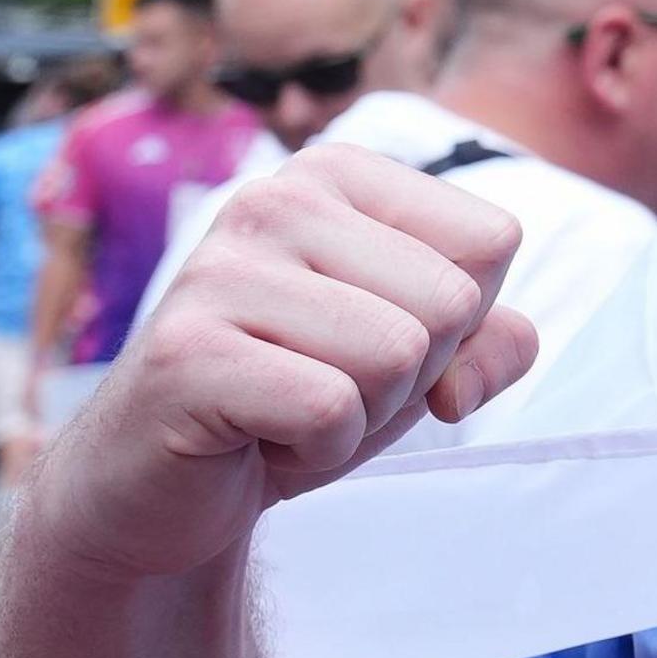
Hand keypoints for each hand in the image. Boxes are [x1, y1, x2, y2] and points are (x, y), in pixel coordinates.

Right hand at [17, 146, 529, 587]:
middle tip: (327, 383)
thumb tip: (467, 378)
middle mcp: (275, 199)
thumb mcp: (424, 359)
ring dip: (366, 414)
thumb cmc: (304, 398)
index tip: (375, 338)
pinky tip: (260, 437)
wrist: (163, 482)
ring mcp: (221, 271)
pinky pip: (331, 409)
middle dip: (413, 375)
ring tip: (292, 408)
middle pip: (452, 303)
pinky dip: (319, 449)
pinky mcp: (185, 352)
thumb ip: (493, 344)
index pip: (491, 241)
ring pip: (399, 354)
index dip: (460, 322)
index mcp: (338, 174)